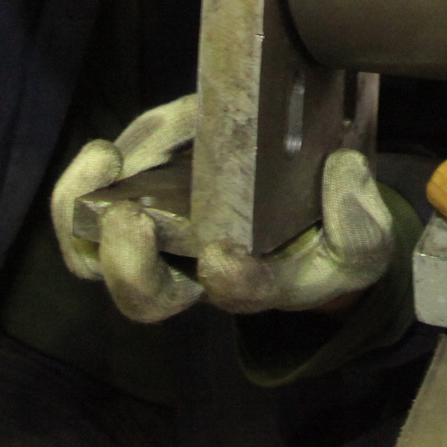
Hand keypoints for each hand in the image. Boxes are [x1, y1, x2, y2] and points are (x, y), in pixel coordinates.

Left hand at [53, 96, 398, 321]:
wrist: (297, 215)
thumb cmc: (328, 236)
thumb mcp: (361, 239)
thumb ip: (360, 220)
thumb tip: (341, 169)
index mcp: (259, 283)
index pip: (241, 294)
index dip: (233, 282)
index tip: (224, 257)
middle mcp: (198, 273)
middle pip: (146, 298)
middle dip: (129, 267)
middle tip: (130, 221)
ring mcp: (161, 240)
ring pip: (97, 252)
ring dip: (85, 212)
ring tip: (104, 159)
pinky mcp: (138, 195)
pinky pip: (92, 200)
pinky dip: (89, 177)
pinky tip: (109, 149)